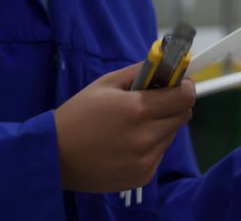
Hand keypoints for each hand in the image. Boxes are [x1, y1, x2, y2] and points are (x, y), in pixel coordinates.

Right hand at [54, 62, 195, 191]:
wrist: (55, 157)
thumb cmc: (78, 115)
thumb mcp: (104, 84)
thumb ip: (138, 72)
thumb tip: (164, 63)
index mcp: (137, 109)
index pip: (185, 97)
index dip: (185, 87)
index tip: (179, 84)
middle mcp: (146, 136)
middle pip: (183, 116)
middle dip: (174, 105)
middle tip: (155, 102)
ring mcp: (146, 159)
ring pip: (171, 135)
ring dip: (161, 126)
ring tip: (134, 125)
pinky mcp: (143, 176)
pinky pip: (159, 154)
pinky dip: (150, 146)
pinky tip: (127, 144)